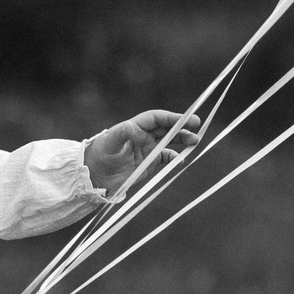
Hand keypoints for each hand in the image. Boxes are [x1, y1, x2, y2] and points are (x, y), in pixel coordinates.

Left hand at [83, 108, 198, 193]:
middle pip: (167, 128)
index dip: (171, 117)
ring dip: (183, 140)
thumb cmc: (100, 155)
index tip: (184, 118)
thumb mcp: (108, 143)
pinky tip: (180, 160)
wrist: (96, 176)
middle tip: (197, 126)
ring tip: (195, 141)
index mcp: (136, 127)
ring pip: (171, 141)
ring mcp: (149, 150)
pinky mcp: (151, 164)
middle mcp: (144, 136)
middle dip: (182, 126)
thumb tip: (133, 127)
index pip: (156, 118)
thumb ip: (120, 134)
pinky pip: (167, 158)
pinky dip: (175, 158)